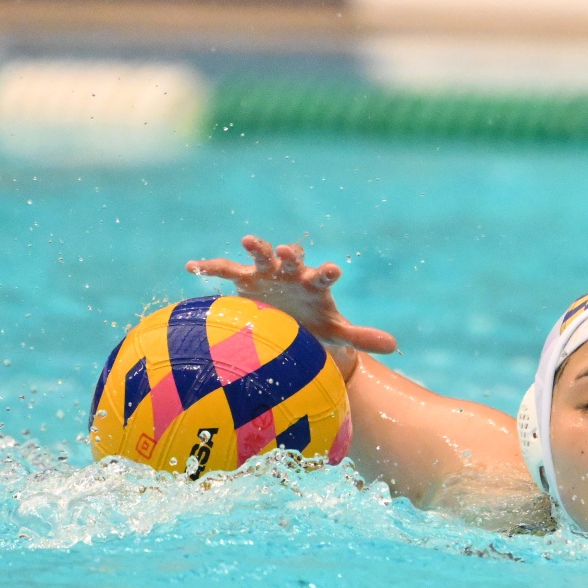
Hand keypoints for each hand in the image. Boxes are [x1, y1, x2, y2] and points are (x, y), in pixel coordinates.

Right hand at [185, 235, 397, 378]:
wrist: (290, 319)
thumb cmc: (315, 324)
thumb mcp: (335, 332)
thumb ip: (361, 337)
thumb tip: (395, 346)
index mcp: (314, 284)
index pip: (323, 276)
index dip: (327, 272)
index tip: (333, 270)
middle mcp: (291, 272)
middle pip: (290, 258)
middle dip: (288, 254)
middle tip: (288, 251)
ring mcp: (267, 273)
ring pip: (261, 256)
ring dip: (256, 248)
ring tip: (248, 241)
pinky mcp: (244, 279)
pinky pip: (225, 270)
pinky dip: (210, 266)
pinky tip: (192, 266)